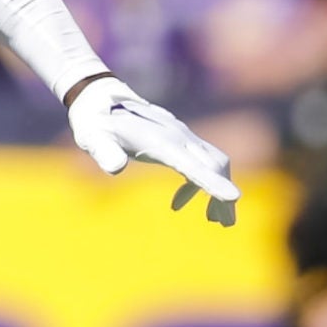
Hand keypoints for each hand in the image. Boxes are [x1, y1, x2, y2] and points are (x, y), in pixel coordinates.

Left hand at [66, 76, 240, 224]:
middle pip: (215, 165)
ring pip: (214, 163)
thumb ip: (104, 152)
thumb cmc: (94, 125)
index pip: (193, 163)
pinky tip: (178, 203)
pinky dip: (200, 183)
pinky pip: (202, 161)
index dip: (213, 182)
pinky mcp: (181, 139)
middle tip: (224, 224)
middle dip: (222, 194)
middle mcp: (178, 136)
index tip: (234, 198)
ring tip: (216, 220)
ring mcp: (182, 135)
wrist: (100, 103)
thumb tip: (116, 168)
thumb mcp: (92, 139)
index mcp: (160, 140)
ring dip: (217, 190)